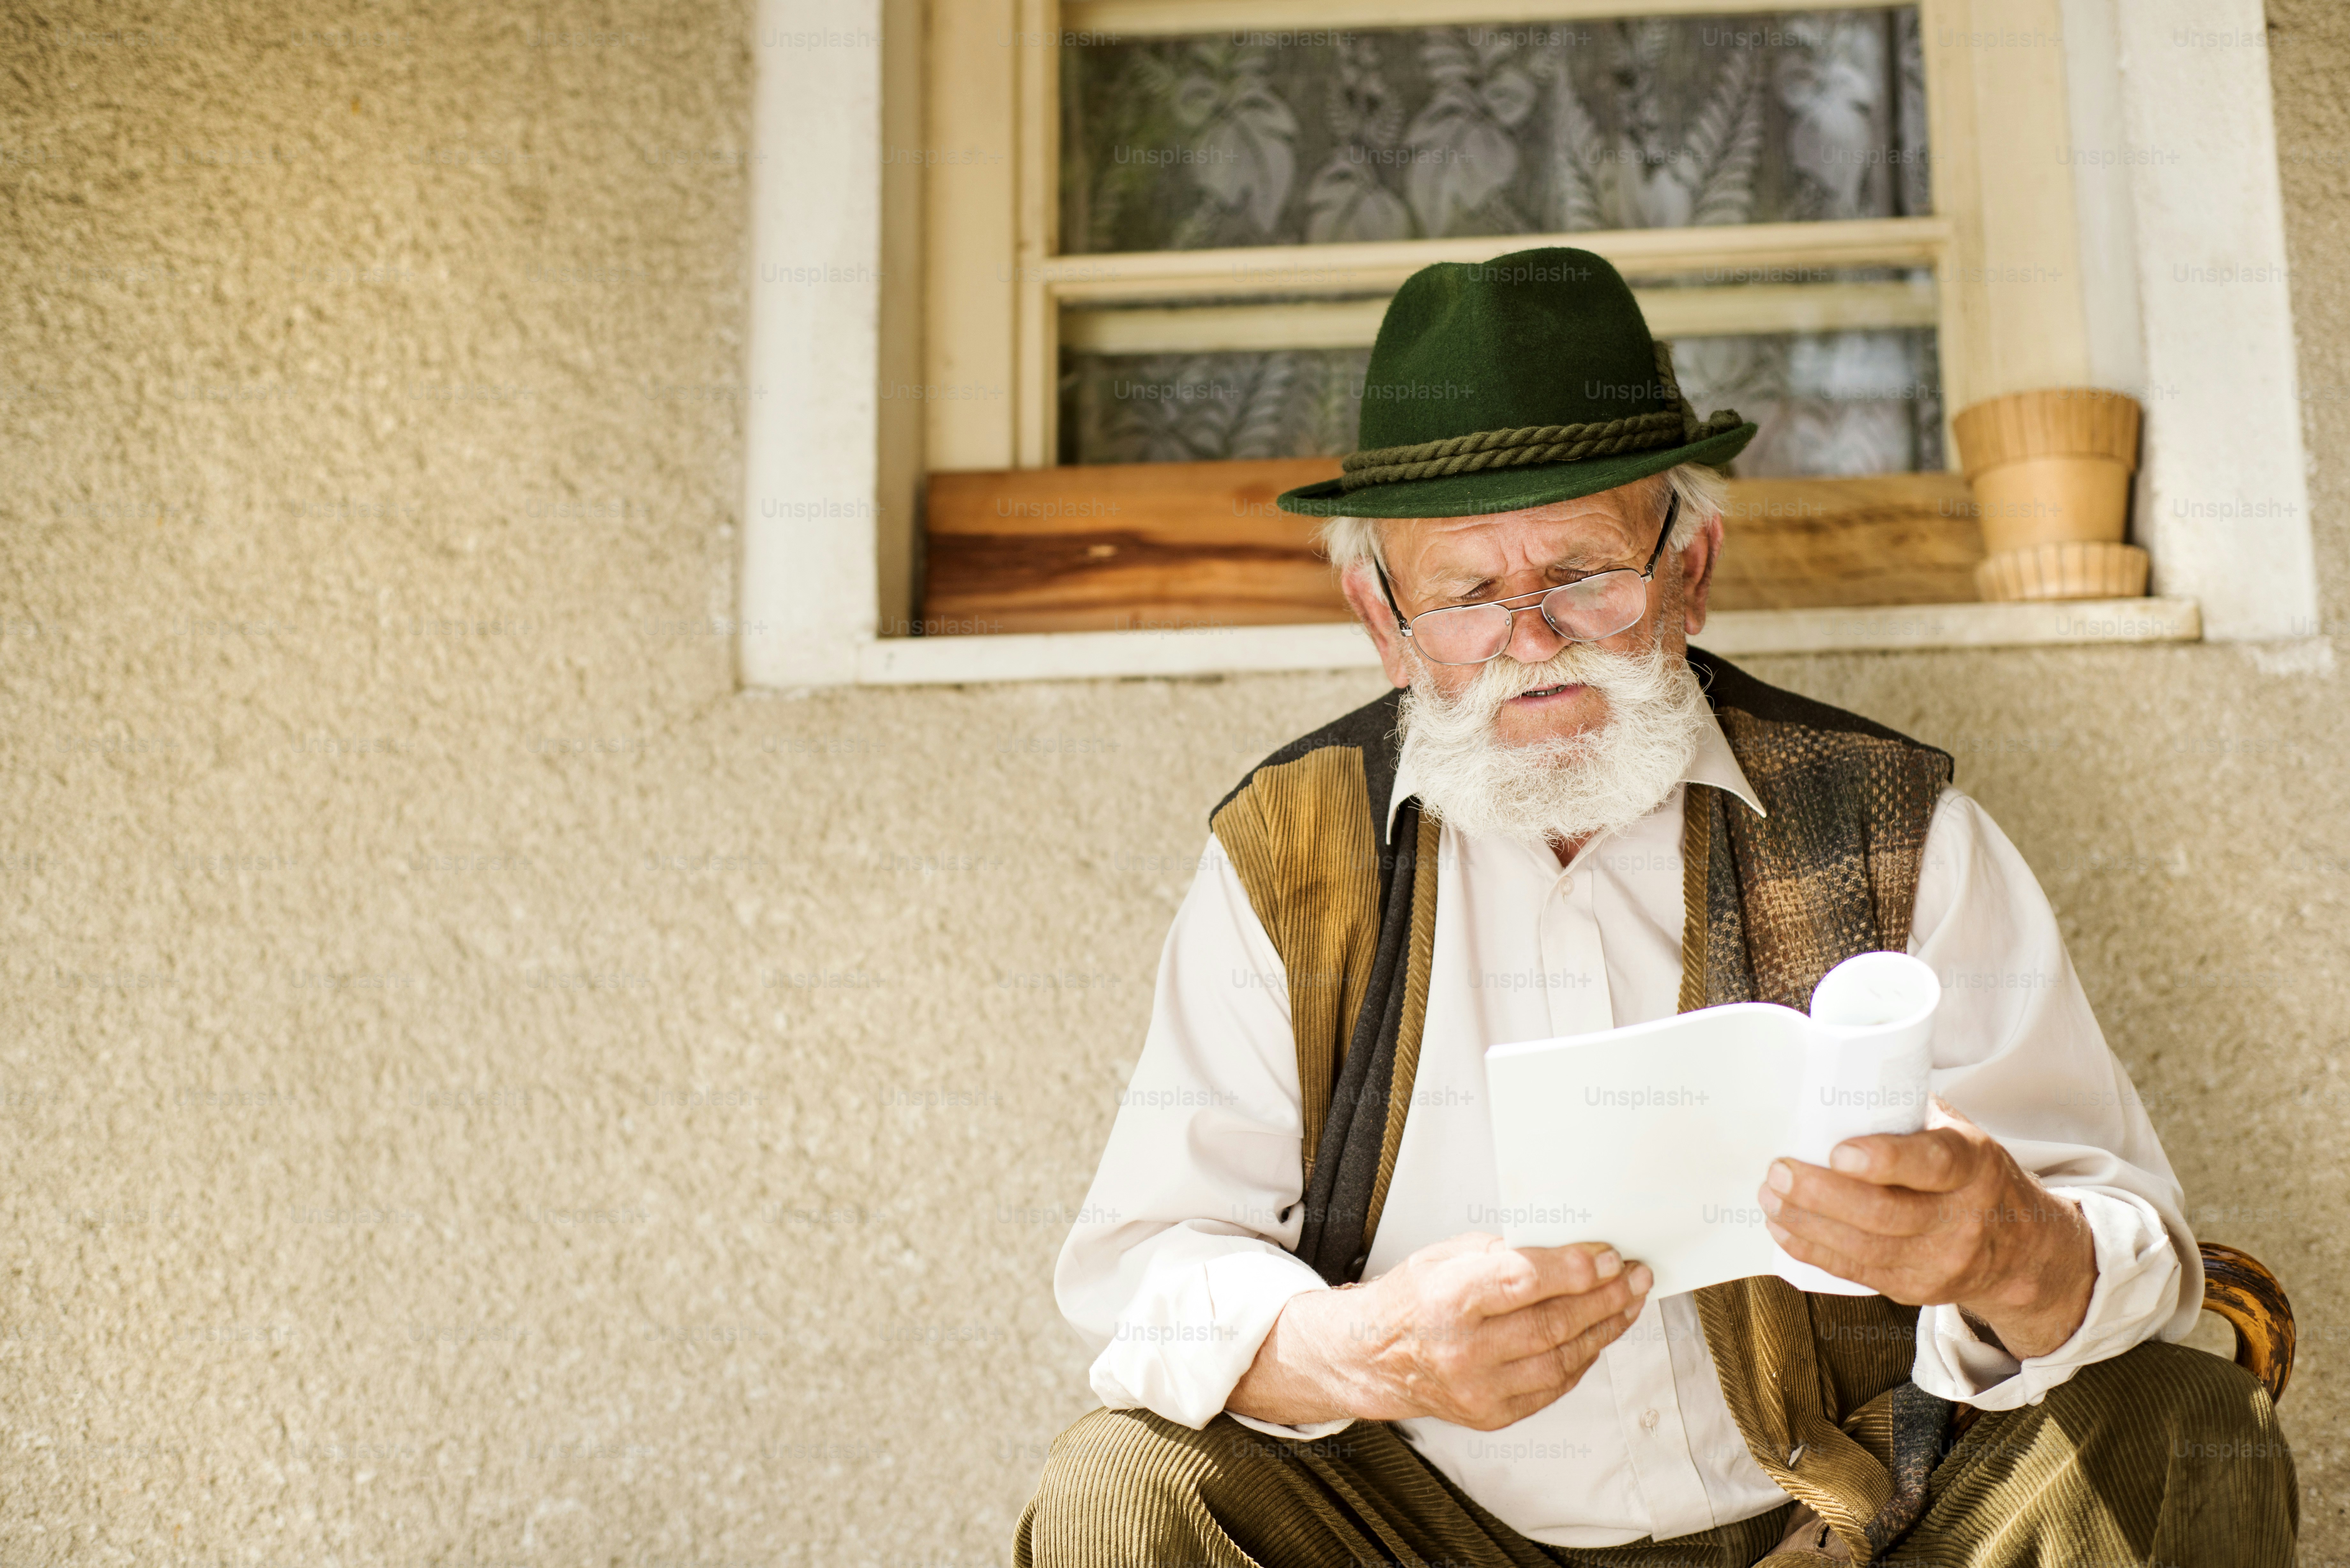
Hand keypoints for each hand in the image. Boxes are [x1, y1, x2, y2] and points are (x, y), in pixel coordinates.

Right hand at [1227, 1233, 1650, 1430]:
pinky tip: (1597, 1335)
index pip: (1525, 1281)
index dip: (1575, 1269)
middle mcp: (1464, 1350)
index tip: (1609, 1255)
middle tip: (1633, 1276)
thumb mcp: (1446, 1255)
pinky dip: (1581, 1358)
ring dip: (1603, 1328)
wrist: (1376, 1357)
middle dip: (1604, 1296)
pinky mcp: (1492, 1414)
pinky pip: (1554, 1385)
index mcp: (1448, 1299)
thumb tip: (1568, 1248)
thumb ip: (1504, 1252)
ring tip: (1627, 1303)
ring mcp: (1480, 1388)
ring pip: (1562, 1359)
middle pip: (1553, 1323)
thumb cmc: (1414, 1299)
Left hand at [1757, 1100, 2095, 1358]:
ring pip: (1863, 1248)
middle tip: (1779, 1170)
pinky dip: (1812, 1249)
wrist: (2019, 1247)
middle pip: (1884, 1214)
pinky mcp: (1916, 1289)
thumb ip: (1909, 1113)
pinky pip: (1857, 1272)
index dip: (1884, 1159)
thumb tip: (1837, 1077)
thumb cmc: (1971, 1175)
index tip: (1838, 1152)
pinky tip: (1783, 1227)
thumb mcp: (1959, 1135)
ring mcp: (1940, 1260)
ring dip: (1805, 1222)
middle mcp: (1961, 1217)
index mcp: (1974, 1165)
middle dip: (1821, 1193)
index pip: (1932, 1163)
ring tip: (1770, 1195)